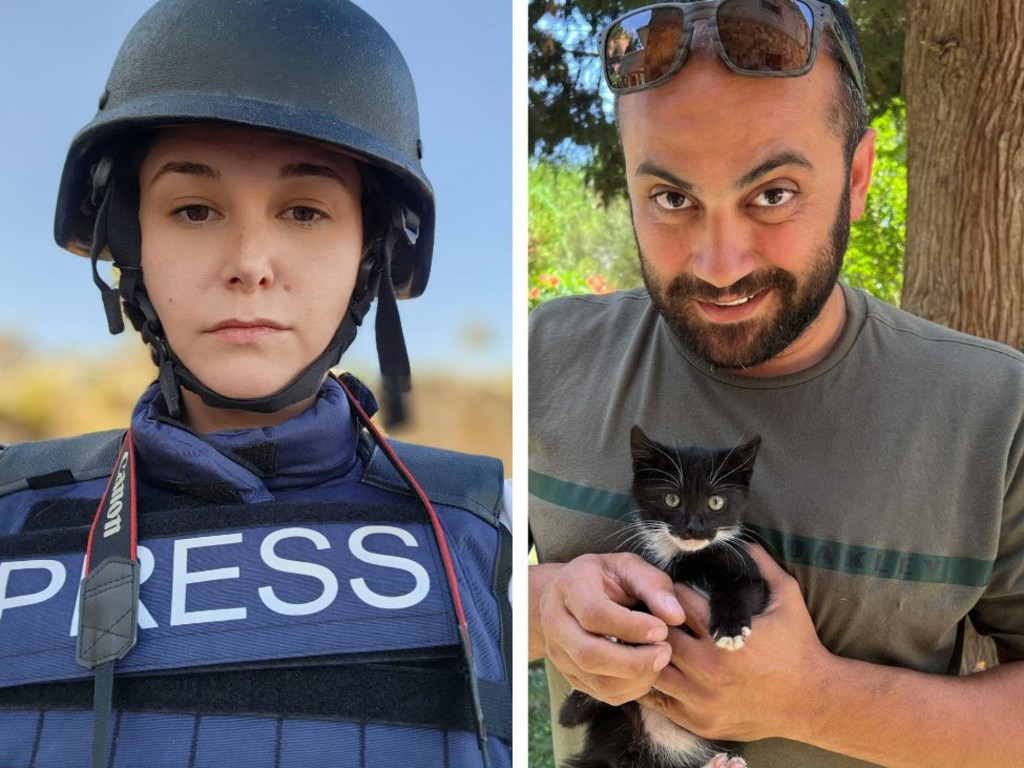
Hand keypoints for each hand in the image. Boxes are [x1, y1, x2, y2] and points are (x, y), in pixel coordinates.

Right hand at [534, 553, 685, 704]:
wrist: (565, 594)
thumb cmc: (603, 578)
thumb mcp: (627, 567)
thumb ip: (653, 585)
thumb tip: (675, 616)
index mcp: (569, 587)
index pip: (594, 614)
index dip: (631, 627)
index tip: (662, 629)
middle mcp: (556, 623)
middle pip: (590, 654)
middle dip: (634, 661)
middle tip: (665, 652)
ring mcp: (559, 653)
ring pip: (596, 680)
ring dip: (636, 678)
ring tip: (659, 660)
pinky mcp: (569, 675)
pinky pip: (602, 693)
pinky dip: (631, 689)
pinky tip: (646, 672)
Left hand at [642, 544, 832, 741]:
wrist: (814, 702)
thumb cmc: (800, 647)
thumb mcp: (788, 598)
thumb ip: (763, 565)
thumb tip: (742, 540)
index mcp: (725, 636)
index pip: (677, 603)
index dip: (672, 592)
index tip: (673, 590)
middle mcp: (710, 669)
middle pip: (660, 633)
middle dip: (656, 619)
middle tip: (654, 612)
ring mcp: (703, 699)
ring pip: (655, 666)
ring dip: (652, 650)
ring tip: (654, 639)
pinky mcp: (700, 721)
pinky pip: (659, 700)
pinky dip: (653, 683)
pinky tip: (658, 668)